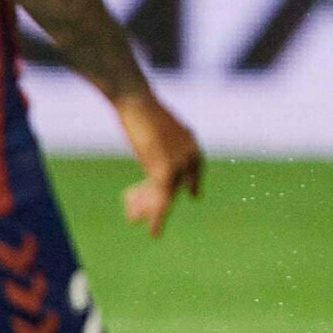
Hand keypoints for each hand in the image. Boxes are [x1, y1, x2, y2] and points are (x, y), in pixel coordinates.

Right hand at [114, 91, 202, 236]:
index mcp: (191, 142)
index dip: (193, 183)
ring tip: (154, 231)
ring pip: (169, 196)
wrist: (135, 101)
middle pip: (182, 185)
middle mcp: (190, 155)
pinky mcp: (165, 170)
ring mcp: (180, 163)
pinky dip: (158, 217)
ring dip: (157, 213)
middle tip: (157, 213)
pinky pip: (162, 199)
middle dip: (164, 200)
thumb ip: (167, 143)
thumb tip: (165, 147)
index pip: (196, 169)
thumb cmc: (143, 110)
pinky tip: (154, 231)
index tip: (194, 194)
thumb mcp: (160, 128)